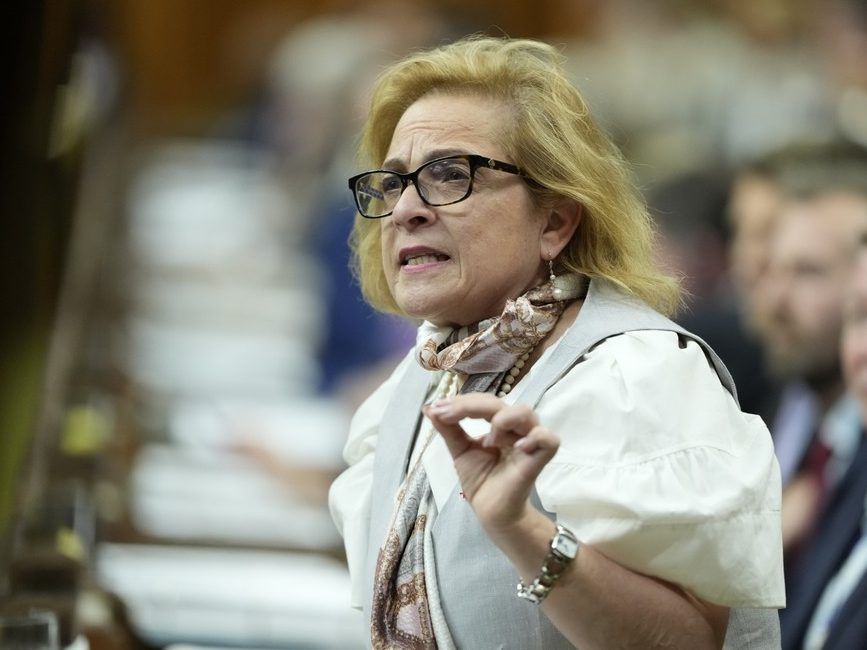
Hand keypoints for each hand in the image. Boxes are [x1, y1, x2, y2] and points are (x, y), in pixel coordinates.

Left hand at [423, 393, 559, 532]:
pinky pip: (548, 439)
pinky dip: (534, 436)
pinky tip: (516, 447)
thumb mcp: (460, 450)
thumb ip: (448, 429)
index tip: (437, 409)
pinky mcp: (540, 459)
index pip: (484, 402)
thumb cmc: (480, 480)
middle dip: (471, 406)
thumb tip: (429, 408)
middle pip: (500, 403)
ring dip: (502, 418)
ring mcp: (530, 442)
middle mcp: (516, 428)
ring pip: (526, 412)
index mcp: (499, 424)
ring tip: (488, 440)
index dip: (461, 402)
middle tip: (448, 415)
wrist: (490, 511)